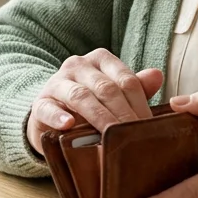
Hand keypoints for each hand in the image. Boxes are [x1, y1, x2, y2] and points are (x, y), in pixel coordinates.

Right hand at [26, 49, 163, 155]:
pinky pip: (48, 108)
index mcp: (101, 60)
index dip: (140, 104)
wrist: (51, 116)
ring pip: (81, 96)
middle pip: (106, 88)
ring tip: (109, 135)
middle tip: (134, 137)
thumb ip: (135, 87)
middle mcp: (78, 65)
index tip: (148, 128)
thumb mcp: (113, 96)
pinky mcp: (40, 103)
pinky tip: (68, 125)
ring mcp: (57, 83)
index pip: (126, 79)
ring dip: (98, 117)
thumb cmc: (90, 106)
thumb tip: (157, 75)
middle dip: (123, 114)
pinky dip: (58, 116)